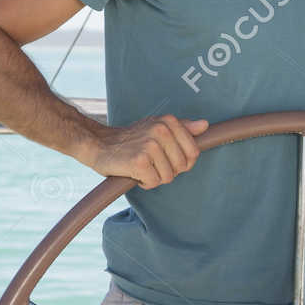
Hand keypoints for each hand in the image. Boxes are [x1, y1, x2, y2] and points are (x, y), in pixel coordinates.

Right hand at [83, 114, 208, 189]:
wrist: (99, 144)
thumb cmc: (130, 139)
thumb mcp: (156, 127)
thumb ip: (182, 127)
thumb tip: (205, 125)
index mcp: (169, 122)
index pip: (193, 152)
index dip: (181, 162)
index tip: (165, 159)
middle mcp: (161, 131)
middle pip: (182, 167)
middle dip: (167, 170)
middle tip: (150, 163)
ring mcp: (151, 146)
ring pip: (168, 177)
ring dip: (154, 177)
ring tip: (141, 166)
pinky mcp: (139, 161)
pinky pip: (154, 182)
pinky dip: (144, 183)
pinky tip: (134, 172)